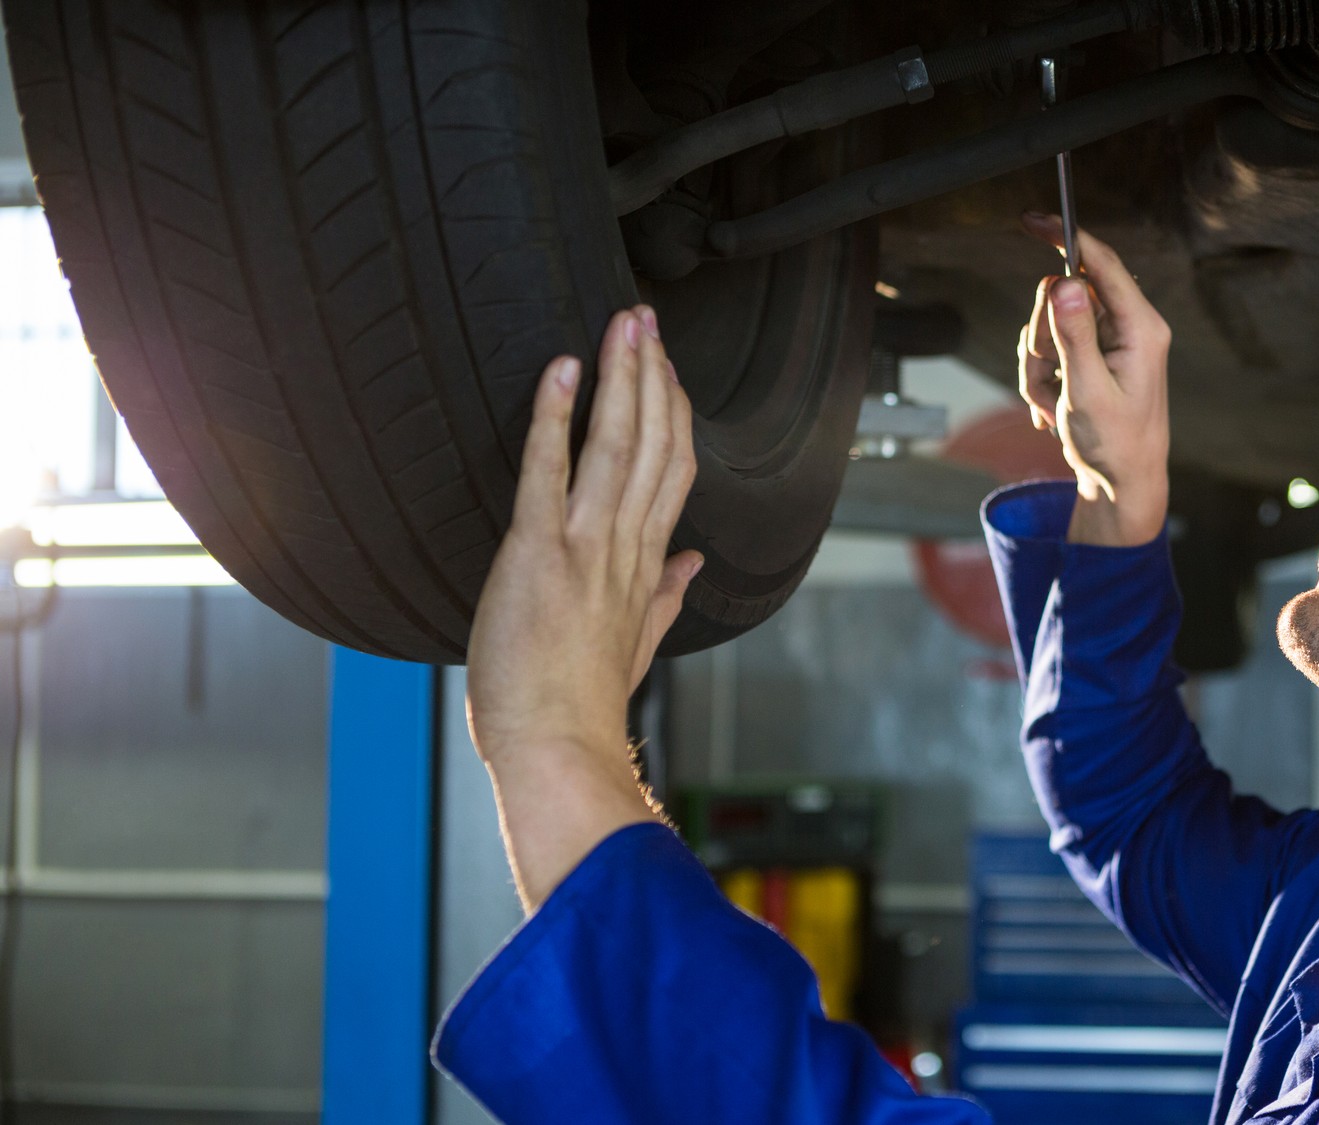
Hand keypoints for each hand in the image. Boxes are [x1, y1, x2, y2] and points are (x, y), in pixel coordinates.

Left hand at [465, 305, 702, 768]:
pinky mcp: (537, 555)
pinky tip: (561, 372)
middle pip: (653, 444)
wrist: (557, 748)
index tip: (669, 369)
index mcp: (644, 565)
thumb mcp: (637, 645)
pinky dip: (555, 419)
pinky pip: (548, 474)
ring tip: (623, 327)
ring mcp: (584, 548)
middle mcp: (623, 547)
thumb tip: (691, 562)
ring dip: (622, 379)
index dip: (674, 412)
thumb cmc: (582, 705)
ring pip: (617, 447)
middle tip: (645, 318)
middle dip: (652, 375)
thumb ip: (666, 596)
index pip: (672, 471)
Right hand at [1018, 213, 1171, 545]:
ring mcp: (1110, 343)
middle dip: (1042, 339)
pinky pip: (1049, 352)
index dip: (1066, 236)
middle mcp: (1128, 328)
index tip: (1032, 221)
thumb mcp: (1088, 391)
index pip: (1101, 263)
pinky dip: (1043, 383)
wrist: (1122, 486)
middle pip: (1063, 297)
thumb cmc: (1115, 446)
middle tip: (1049, 380)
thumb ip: (1074, 335)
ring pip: (1049, 328)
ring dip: (1040, 369)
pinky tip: (1057, 413)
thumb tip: (1067, 281)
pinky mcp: (1094, 358)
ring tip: (1056, 407)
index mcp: (1141, 328)